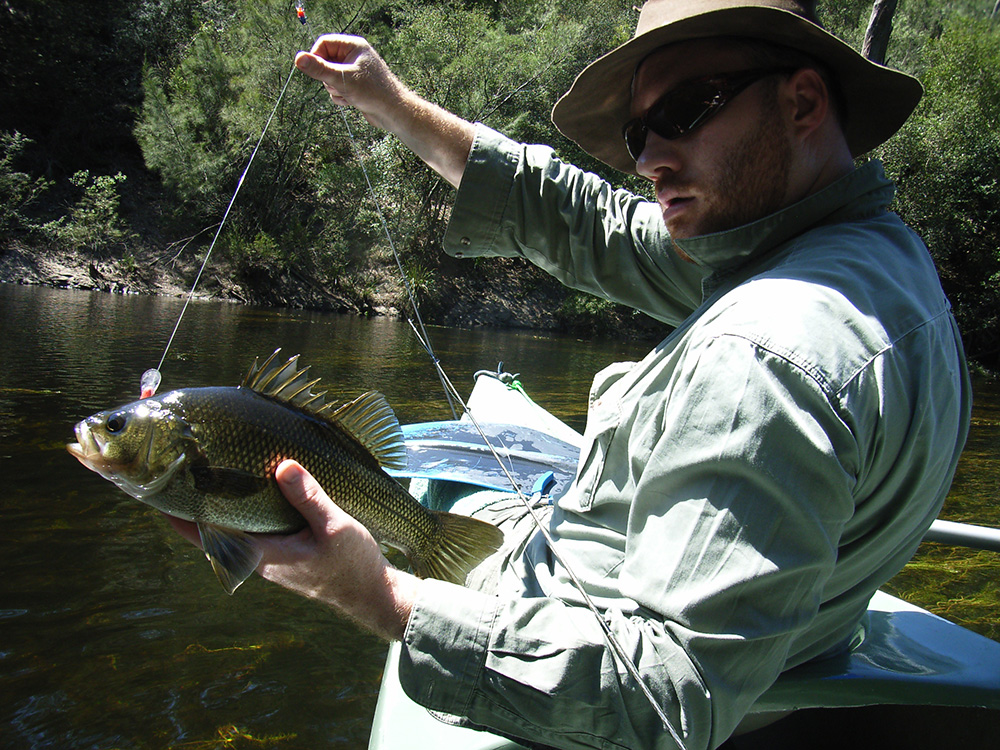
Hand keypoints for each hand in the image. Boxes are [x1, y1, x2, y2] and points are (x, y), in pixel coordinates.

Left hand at [164, 459, 417, 640]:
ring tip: (209, 472)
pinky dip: (244, 509)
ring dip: (220, 505)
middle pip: (213, 529)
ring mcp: (270, 557)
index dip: (180, 514)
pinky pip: (253, 530)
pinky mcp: (283, 553)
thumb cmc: (353, 565)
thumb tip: (282, 465)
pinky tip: (252, 488)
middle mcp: (258, 557)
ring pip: (233, 529)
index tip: (160, 488)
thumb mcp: (335, 527)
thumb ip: (308, 497)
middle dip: (196, 501)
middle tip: (180, 467)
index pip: (206, 535)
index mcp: (262, 554)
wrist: (372, 594)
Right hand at [294, 33, 474, 187]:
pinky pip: (337, 88)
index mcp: (353, 46)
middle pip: (325, 61)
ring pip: (329, 77)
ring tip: (349, 94)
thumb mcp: (342, 80)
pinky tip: (352, 101)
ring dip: (334, 89)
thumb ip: (319, 69)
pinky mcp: (355, 86)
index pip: (323, 43)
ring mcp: (354, 71)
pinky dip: (340, 96)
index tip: (316, 71)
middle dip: (328, 77)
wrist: (394, 113)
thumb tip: (298, 59)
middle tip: (339, 85)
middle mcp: (354, 56)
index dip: (317, 57)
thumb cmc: (373, 92)